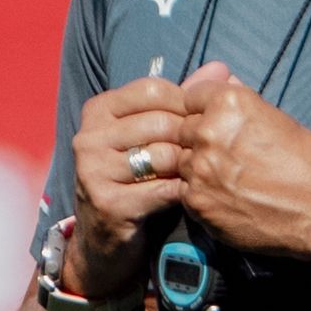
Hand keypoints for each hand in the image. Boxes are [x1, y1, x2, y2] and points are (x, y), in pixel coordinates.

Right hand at [70, 80, 202, 280]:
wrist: (106, 244)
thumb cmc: (137, 184)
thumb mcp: (156, 139)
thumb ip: (184, 102)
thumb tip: (221, 66)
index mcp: (98, 111)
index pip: (151, 90)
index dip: (186, 103)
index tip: (206, 122)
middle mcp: (89, 137)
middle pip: (160, 122)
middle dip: (192, 139)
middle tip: (213, 155)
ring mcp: (93, 170)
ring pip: (162, 155)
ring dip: (189, 168)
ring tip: (202, 177)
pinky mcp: (107, 203)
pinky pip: (161, 189)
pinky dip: (183, 194)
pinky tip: (191, 197)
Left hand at [140, 63, 310, 257]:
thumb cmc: (306, 161)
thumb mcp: (275, 116)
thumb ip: (238, 98)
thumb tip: (218, 81)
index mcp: (228, 103)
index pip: (191, 95)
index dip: (202, 109)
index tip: (212, 122)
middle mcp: (208, 131)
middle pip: (181, 127)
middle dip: (197, 138)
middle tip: (224, 154)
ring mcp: (199, 168)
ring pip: (180, 159)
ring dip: (196, 166)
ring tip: (227, 177)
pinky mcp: (196, 201)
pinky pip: (183, 190)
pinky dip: (199, 192)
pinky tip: (225, 196)